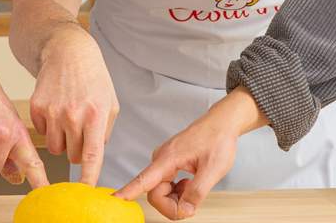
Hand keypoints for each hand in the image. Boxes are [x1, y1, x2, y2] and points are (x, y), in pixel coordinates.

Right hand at [29, 33, 119, 185]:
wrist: (67, 51)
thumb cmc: (92, 77)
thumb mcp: (110, 102)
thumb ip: (104, 132)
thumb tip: (93, 156)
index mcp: (95, 114)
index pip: (92, 156)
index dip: (89, 178)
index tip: (87, 193)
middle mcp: (73, 115)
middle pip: (72, 155)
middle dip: (77, 149)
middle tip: (81, 130)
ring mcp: (53, 112)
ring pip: (55, 148)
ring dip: (62, 141)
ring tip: (68, 119)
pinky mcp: (37, 107)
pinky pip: (41, 133)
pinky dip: (48, 127)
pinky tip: (56, 108)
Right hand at [115, 88, 262, 219]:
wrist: (222, 124)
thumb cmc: (218, 139)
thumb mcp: (213, 169)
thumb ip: (197, 192)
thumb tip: (184, 211)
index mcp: (168, 158)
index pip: (143, 180)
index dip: (128, 191)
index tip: (114, 199)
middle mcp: (161, 160)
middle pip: (154, 194)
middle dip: (172, 204)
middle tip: (192, 202)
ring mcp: (163, 162)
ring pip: (160, 192)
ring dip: (177, 197)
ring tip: (193, 185)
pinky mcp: (168, 165)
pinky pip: (165, 187)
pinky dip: (178, 191)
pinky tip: (189, 182)